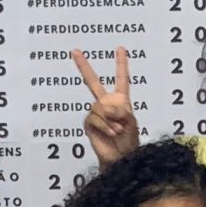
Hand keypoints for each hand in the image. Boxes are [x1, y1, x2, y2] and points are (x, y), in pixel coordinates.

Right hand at [73, 48, 140, 164]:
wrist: (121, 158)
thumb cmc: (130, 141)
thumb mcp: (131, 122)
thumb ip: (120, 110)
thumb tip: (105, 106)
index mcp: (121, 100)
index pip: (121, 78)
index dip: (121, 64)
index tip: (121, 48)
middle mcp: (106, 103)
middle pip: (92, 82)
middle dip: (83, 66)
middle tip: (74, 51)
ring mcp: (96, 113)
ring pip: (99, 107)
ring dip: (110, 120)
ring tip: (118, 130)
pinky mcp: (89, 123)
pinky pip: (94, 118)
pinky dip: (104, 125)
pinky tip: (111, 133)